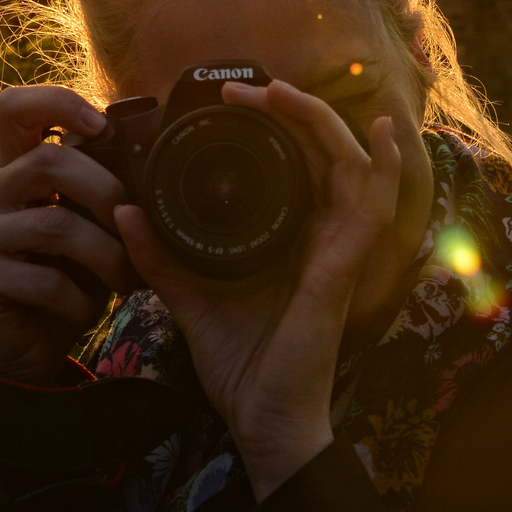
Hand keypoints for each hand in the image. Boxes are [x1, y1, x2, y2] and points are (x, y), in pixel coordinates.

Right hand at [0, 85, 139, 384]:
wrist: (29, 346)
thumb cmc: (69, 276)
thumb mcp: (90, 226)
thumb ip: (103, 191)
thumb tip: (151, 162)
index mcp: (17, 167)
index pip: (15, 107)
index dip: (57, 102)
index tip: (101, 127)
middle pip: (50, 161)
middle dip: (107, 193)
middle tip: (133, 228)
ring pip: (56, 225)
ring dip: (108, 257)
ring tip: (127, 280)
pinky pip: (46, 281)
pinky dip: (81, 300)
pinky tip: (87, 310)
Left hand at [115, 79, 402, 500]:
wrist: (262, 421)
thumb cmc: (241, 365)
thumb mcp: (190, 298)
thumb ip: (161, 257)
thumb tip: (124, 211)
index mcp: (290, 236)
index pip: (293, 164)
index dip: (273, 125)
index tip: (230, 101)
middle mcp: (320, 235)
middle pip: (321, 152)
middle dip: (290, 111)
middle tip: (246, 90)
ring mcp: (338, 249)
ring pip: (350, 164)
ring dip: (321, 122)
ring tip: (282, 93)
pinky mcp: (345, 267)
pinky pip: (375, 208)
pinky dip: (386, 167)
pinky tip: (385, 135)